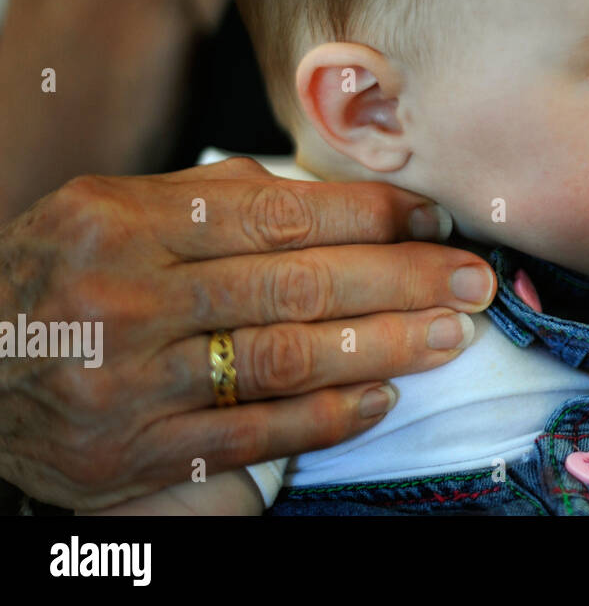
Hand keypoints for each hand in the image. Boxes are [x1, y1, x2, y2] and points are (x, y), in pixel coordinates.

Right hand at [0, 157, 496, 509]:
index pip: (278, 213)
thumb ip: (208, 197)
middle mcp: (127, 298)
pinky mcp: (135, 454)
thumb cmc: (53, 277)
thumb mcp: (106, 210)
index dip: (370, 215)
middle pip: (297, 284)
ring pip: (287, 359)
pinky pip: (254, 434)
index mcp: (124, 221)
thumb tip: (328, 197)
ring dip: (385, 346)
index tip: (433, 217)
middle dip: (403, 280)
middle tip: (472, 280)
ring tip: (452, 334)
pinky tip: (383, 396)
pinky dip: (328, 417)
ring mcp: (130, 383)